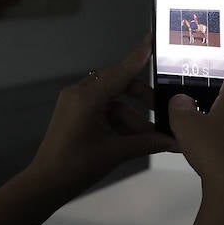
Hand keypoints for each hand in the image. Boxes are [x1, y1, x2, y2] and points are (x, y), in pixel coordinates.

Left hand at [0, 36, 175, 224]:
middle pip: (119, 84)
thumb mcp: (116, 152)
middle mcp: (80, 93)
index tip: (155, 39)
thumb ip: (148, 142)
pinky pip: (104, 110)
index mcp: (87, 97)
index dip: (140, 57)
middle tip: (164, 109)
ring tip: (151, 138)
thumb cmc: (77, 166)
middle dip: (143, 98)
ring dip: (133, 117)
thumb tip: (177, 141)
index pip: (121, 71)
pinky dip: (120, 122)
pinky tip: (135, 139)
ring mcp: (76, 103)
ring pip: (114, 101)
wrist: (46, 185)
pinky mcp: (76, 113)